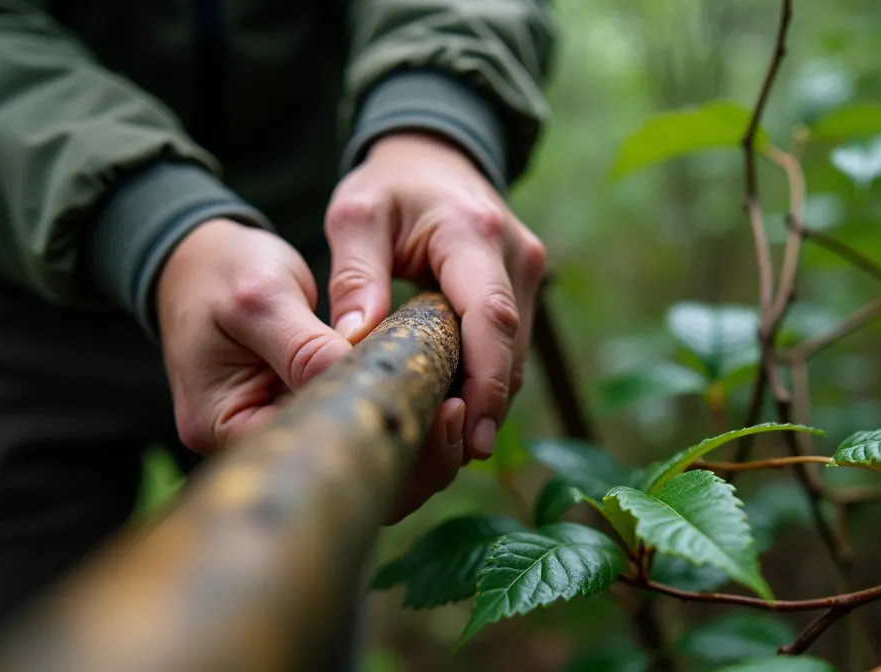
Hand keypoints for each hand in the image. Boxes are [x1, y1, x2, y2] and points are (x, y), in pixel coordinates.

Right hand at [155, 217, 468, 522]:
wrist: (204, 264)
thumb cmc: (223, 275)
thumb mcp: (258, 299)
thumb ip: (305, 342)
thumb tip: (358, 379)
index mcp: (226, 426)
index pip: (312, 457)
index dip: (378, 438)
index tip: (436, 407)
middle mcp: (258, 448)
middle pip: (342, 477)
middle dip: (409, 455)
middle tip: (459, 414)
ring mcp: (288, 438)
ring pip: (362, 464)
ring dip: (415, 441)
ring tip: (459, 407)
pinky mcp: (316, 422)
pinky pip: (365, 436)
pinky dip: (403, 420)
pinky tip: (441, 397)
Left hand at [325, 133, 547, 461]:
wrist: (434, 155)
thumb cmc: (389, 186)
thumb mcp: (356, 216)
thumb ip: (355, 276)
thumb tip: (352, 343)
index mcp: (473, 234)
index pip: (491, 318)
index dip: (485, 380)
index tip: (468, 431)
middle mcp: (516, 254)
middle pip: (510, 348)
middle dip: (486, 404)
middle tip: (452, 455)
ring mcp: (528, 272)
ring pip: (516, 353)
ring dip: (487, 396)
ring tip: (448, 440)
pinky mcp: (526, 287)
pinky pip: (511, 345)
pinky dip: (486, 377)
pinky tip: (454, 405)